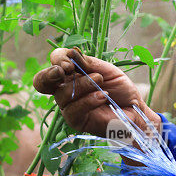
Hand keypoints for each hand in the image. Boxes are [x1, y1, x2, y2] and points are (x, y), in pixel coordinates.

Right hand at [32, 48, 160, 136]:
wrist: (134, 110)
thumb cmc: (120, 90)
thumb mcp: (106, 70)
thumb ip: (87, 63)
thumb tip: (70, 54)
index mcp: (71, 74)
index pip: (54, 62)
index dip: (58, 59)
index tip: (71, 62)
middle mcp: (65, 89)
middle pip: (40, 82)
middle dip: (48, 74)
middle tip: (65, 70)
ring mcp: (68, 106)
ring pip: (62, 94)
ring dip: (82, 85)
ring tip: (100, 83)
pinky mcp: (75, 121)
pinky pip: (72, 110)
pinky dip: (88, 101)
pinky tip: (102, 96)